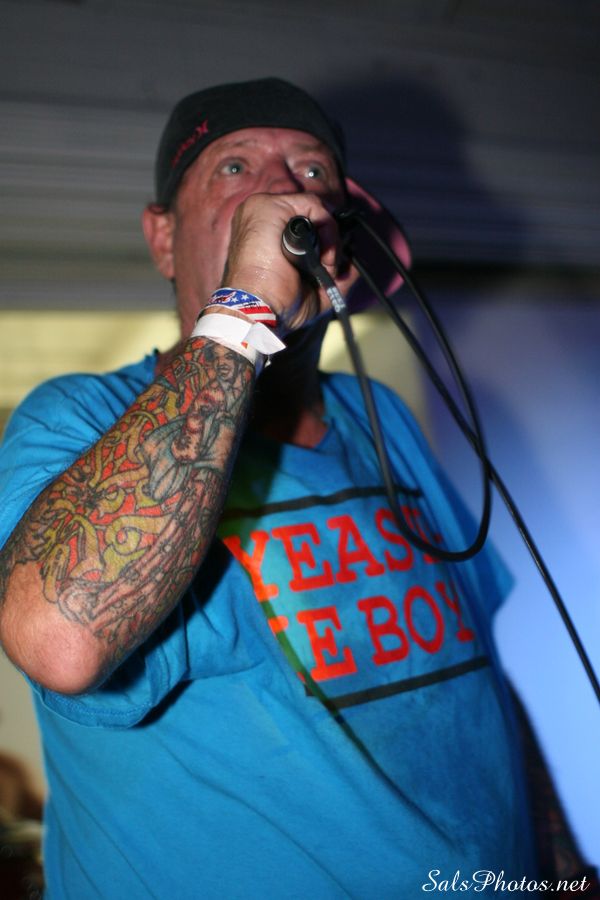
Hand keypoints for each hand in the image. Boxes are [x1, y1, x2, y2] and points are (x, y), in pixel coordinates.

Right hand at [222, 192, 357, 334]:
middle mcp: (264, 220)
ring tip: (327, 264)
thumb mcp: (315, 293)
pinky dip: (327, 229)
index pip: (303, 224)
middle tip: (332, 265)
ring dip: (330, 237)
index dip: (324, 239)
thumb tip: (354, 266)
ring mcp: (264, 210)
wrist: (259, 308)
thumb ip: (335, 276)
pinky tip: (324, 254)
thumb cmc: (278, 306)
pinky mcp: (269, 207)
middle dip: (330, 239)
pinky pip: (312, 206)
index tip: (332, 259)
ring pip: (314, 209)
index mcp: (266, 237)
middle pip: (310, 216)